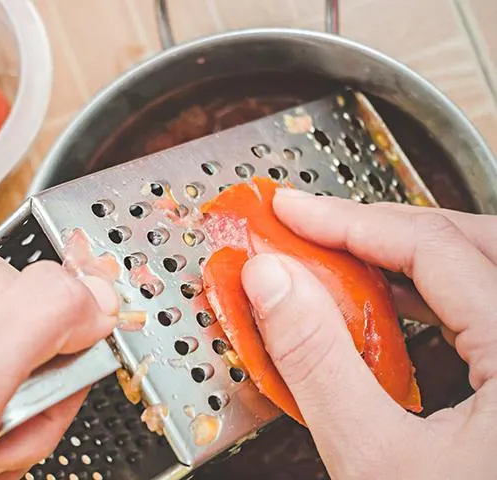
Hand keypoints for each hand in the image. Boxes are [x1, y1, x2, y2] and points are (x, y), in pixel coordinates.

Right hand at [240, 189, 496, 478]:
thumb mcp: (376, 458)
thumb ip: (318, 361)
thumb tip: (272, 282)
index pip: (433, 248)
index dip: (349, 220)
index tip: (291, 211)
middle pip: (478, 238)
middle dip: (390, 224)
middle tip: (318, 226)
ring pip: (493, 268)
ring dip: (420, 253)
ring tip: (350, 257)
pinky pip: (496, 308)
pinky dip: (445, 293)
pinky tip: (404, 306)